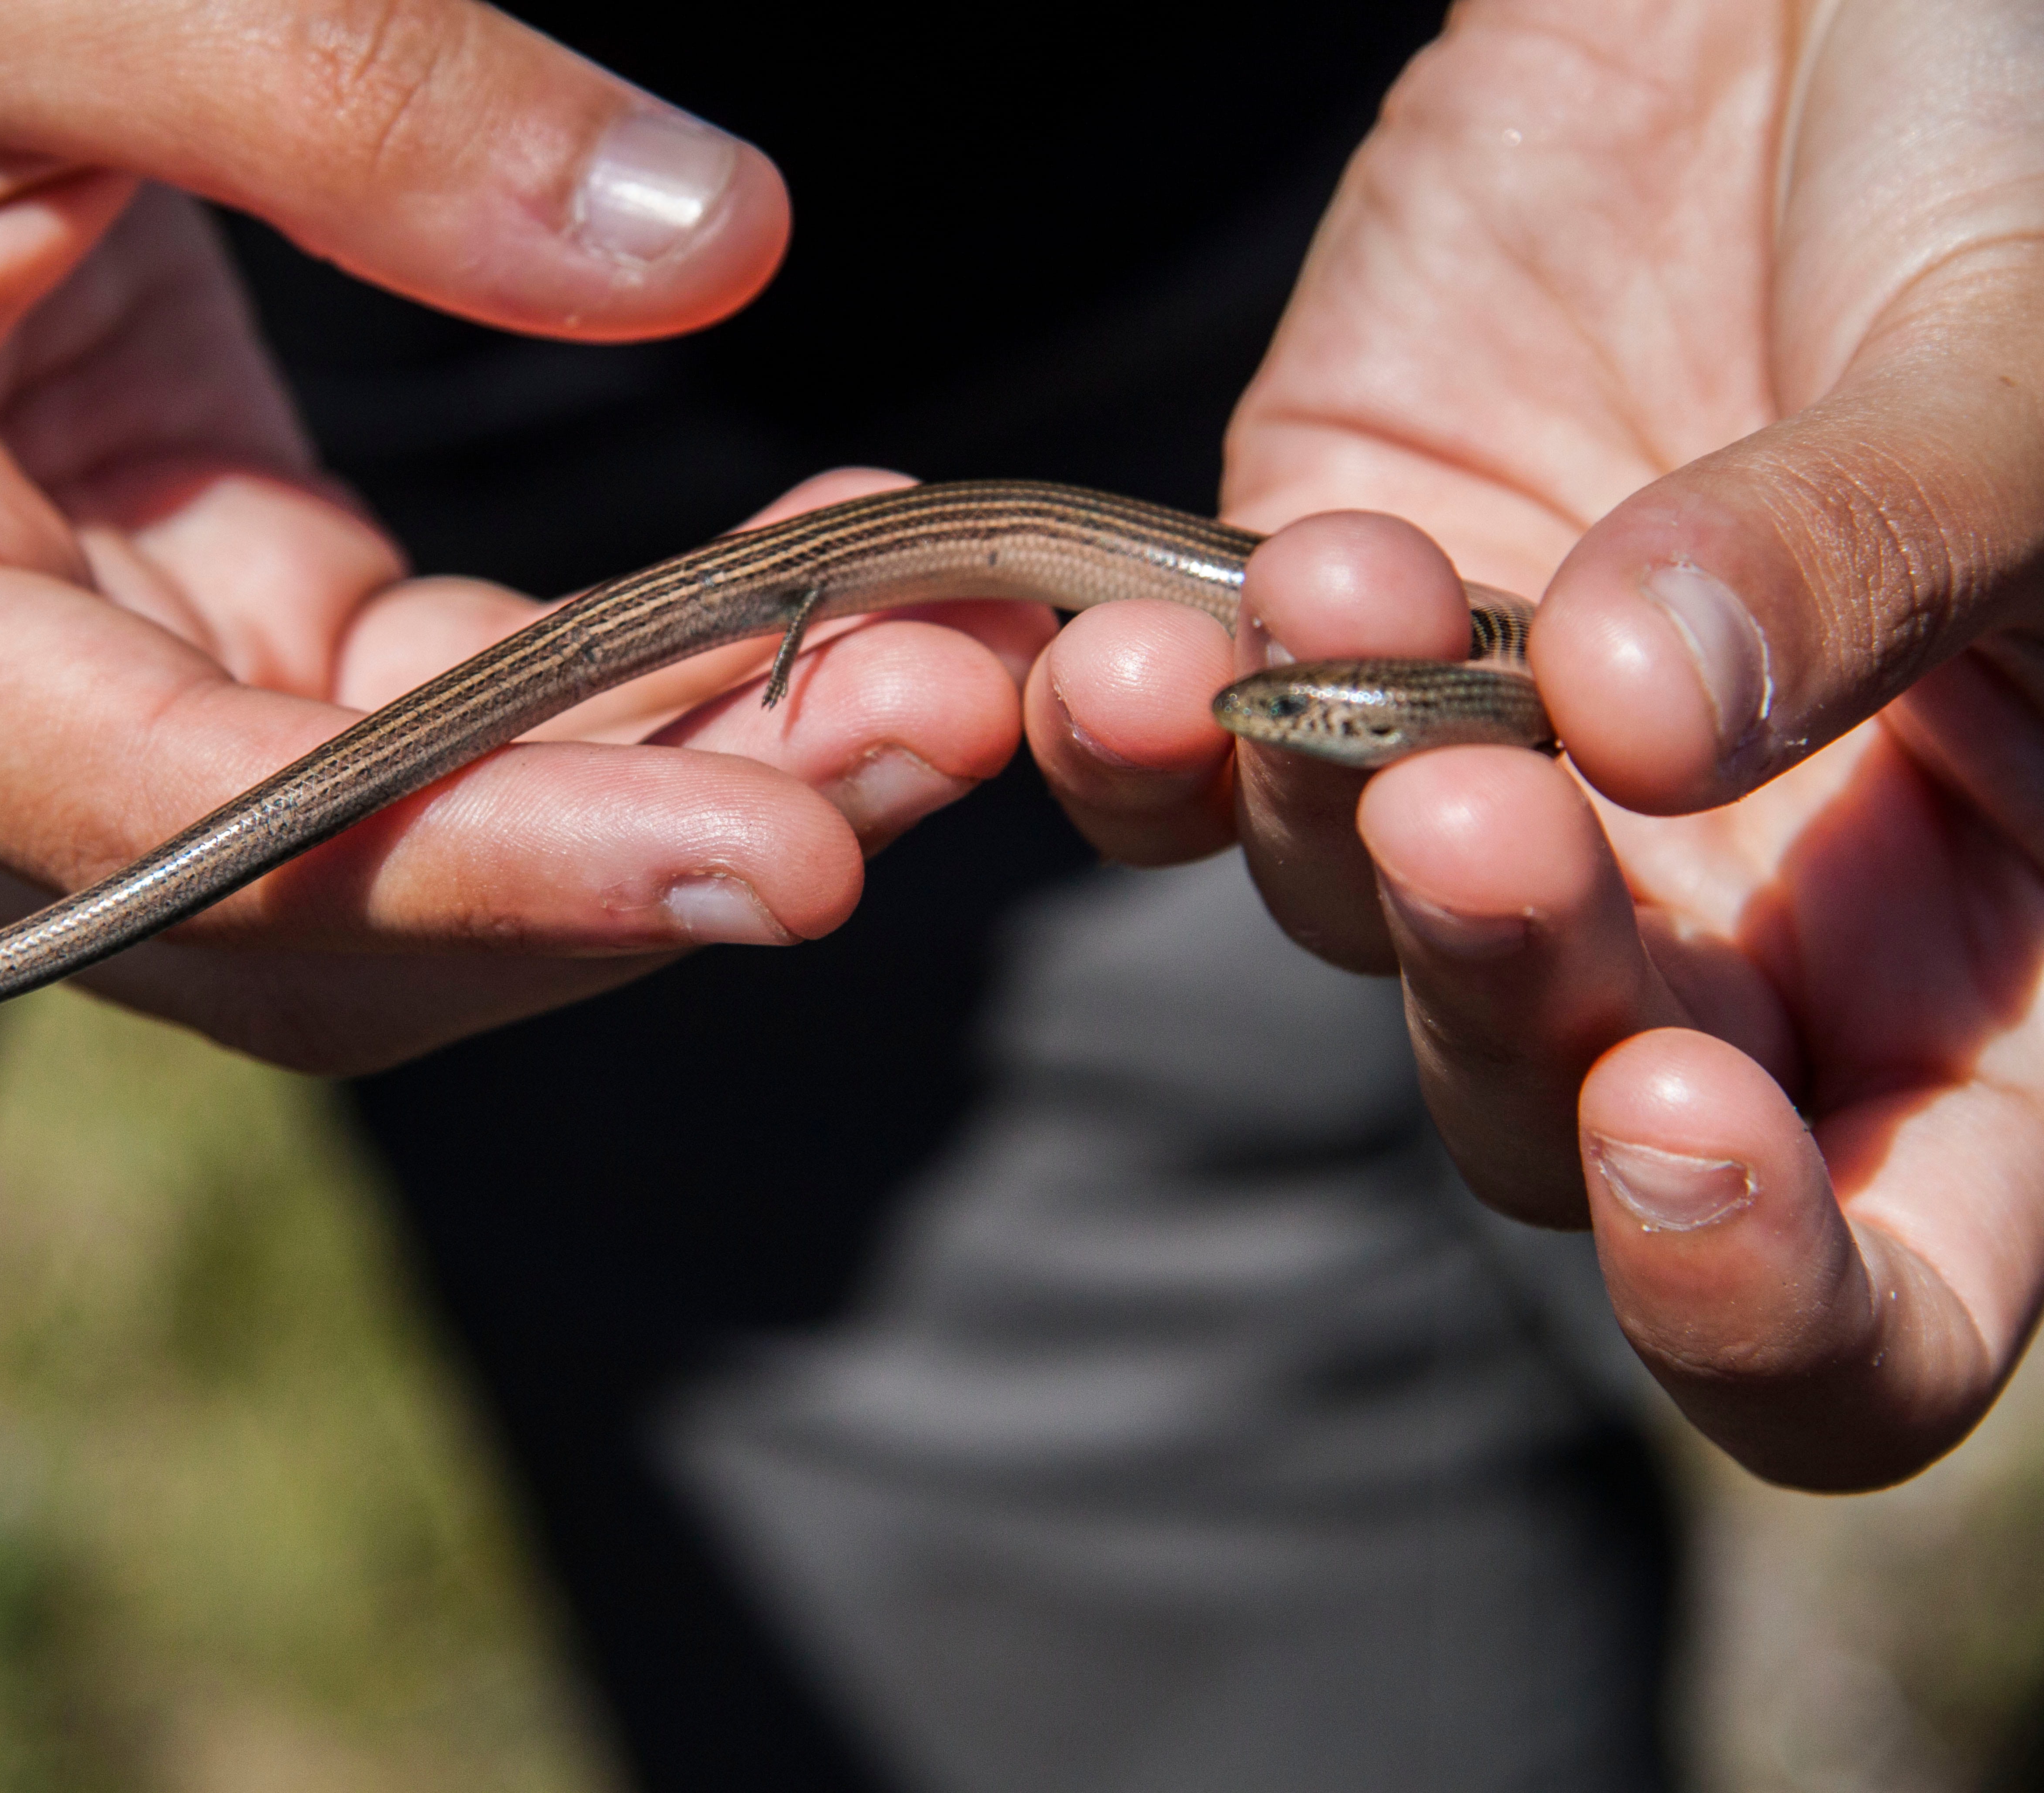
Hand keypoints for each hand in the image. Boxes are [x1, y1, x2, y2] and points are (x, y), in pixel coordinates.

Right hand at [0, 0, 1043, 1071]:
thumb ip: (356, 95)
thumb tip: (707, 240)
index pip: (199, 831)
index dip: (508, 858)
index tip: (802, 857)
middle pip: (312, 911)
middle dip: (631, 847)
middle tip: (941, 730)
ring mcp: (17, 709)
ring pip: (382, 856)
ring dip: (650, 783)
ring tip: (921, 671)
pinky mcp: (141, 641)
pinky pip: (397, 730)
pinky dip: (592, 686)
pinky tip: (783, 592)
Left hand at [1032, 0, 2043, 1487]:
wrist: (1782, 0)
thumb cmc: (1998, 166)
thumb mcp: (2029, 369)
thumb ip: (1872, 565)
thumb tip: (1643, 724)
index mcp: (1970, 937)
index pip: (1891, 1287)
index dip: (1769, 1296)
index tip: (1676, 1129)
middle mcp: (1724, 905)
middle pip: (1563, 1127)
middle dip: (1505, 996)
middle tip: (1469, 806)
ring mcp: (1501, 778)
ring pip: (1355, 943)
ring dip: (1317, 810)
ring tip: (1341, 597)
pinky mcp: (1315, 642)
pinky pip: (1178, 774)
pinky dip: (1144, 729)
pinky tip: (1159, 626)